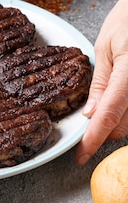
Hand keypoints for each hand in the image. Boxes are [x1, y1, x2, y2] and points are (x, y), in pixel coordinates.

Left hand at [76, 0, 127, 164]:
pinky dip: (126, 111)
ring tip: (104, 103)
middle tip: (86, 121)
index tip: (80, 155)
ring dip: (116, 121)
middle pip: (122, 126)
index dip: (92, 140)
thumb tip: (90, 114)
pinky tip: (117, 99)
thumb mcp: (106, 46)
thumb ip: (100, 83)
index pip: (108, 115)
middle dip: (102, 130)